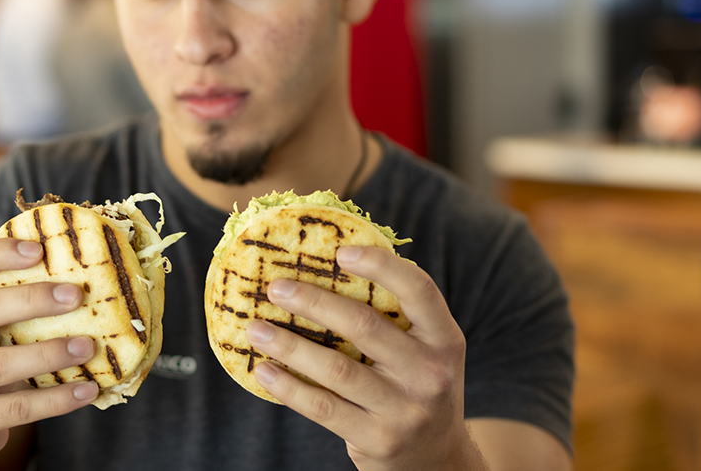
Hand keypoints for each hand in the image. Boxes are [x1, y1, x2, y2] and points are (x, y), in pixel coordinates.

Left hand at [244, 246, 486, 470]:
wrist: (436, 460)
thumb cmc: (414, 389)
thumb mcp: (424, 353)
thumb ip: (393, 319)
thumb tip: (325, 268)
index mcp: (445, 339)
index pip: (419, 290)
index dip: (380, 265)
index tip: (339, 251)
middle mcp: (431, 373)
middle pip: (365, 325)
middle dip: (314, 302)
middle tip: (276, 288)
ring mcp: (405, 410)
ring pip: (337, 368)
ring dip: (290, 345)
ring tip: (256, 329)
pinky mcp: (379, 439)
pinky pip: (323, 408)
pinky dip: (288, 387)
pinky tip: (263, 370)